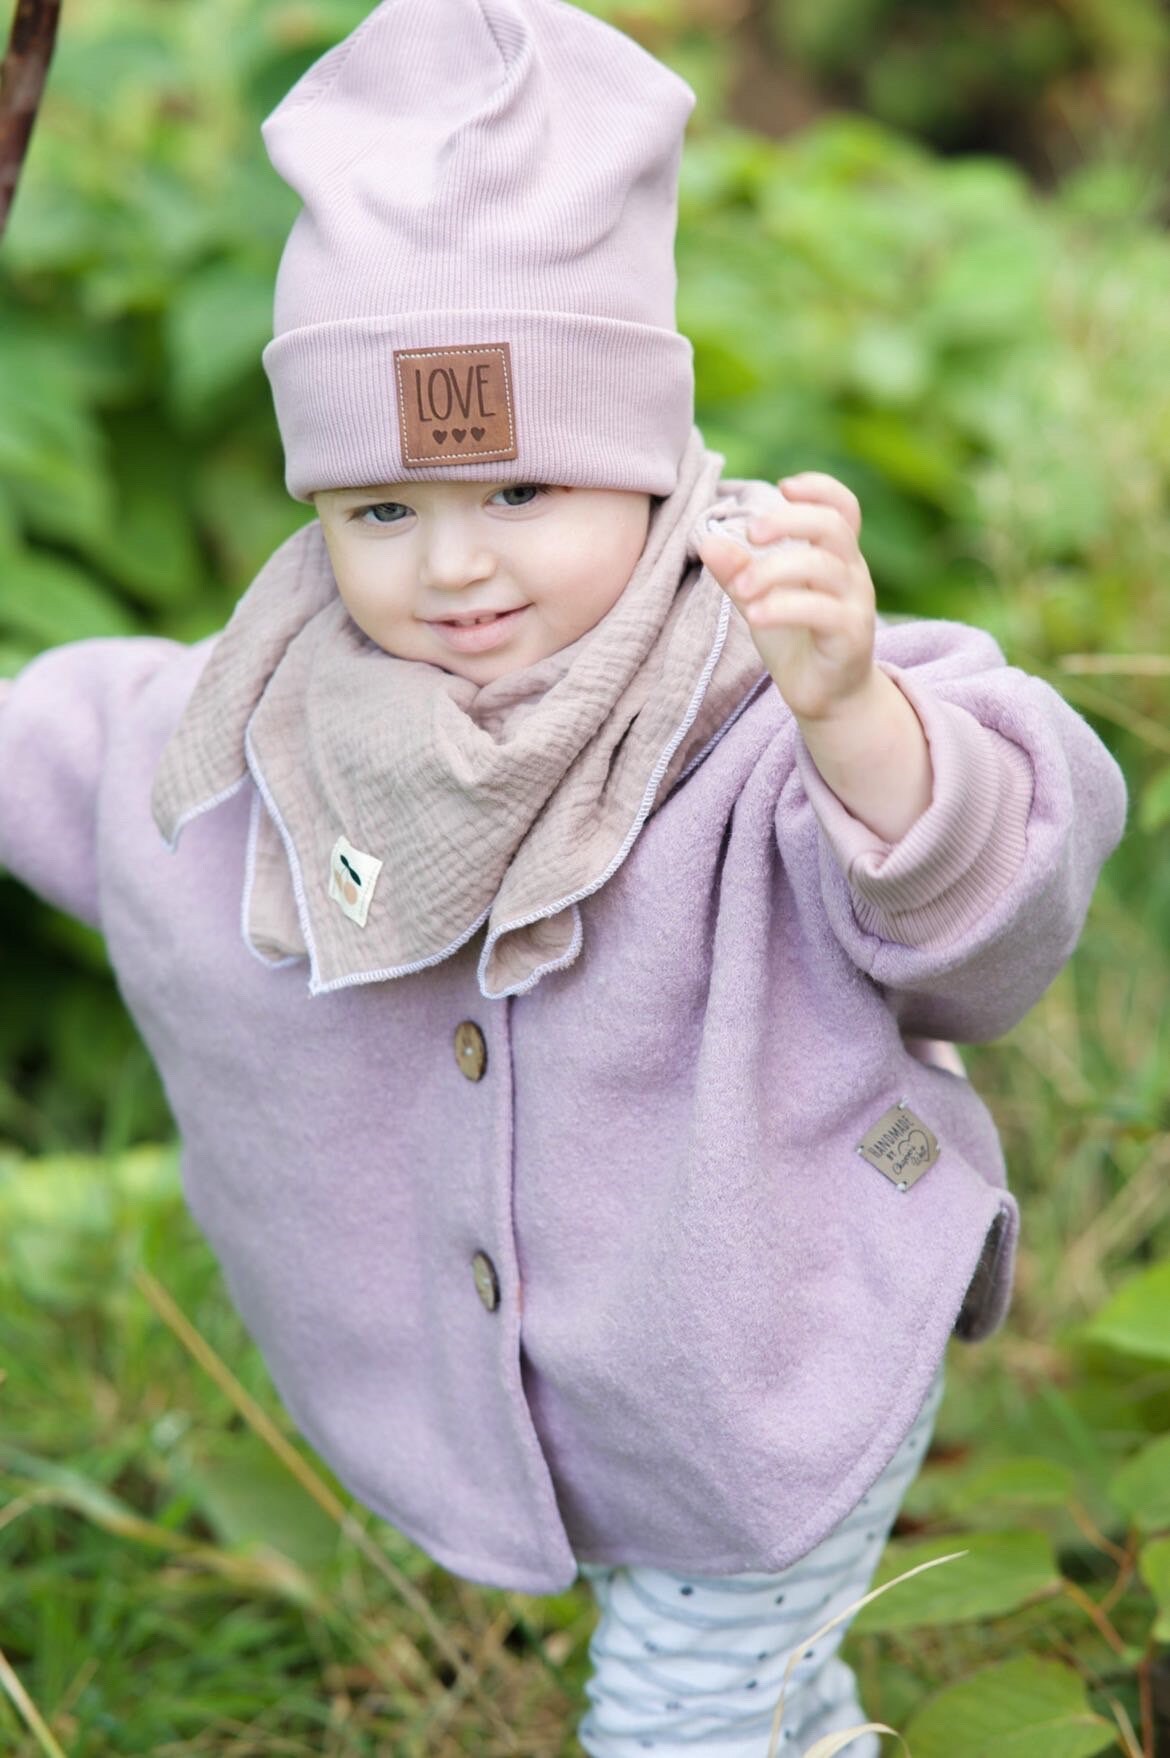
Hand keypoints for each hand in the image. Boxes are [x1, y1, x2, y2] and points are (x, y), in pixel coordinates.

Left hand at [696, 471, 876, 722]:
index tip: (783, 488)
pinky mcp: (851, 637)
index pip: (843, 508)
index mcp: (835, 557)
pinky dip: (784, 607)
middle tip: (750, 533)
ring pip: (824, 566)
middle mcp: (852, 574)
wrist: (826, 698)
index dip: (820, 489)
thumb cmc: (795, 641)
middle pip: (832, 527)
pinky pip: (822, 611)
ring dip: (775, 570)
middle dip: (788, 521)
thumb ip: (738, 571)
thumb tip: (706, 539)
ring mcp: (855, 604)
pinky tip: (755, 614)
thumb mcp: (760, 599)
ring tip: (741, 589)